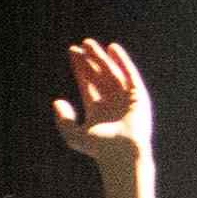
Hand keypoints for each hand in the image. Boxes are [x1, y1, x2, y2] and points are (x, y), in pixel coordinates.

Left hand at [50, 37, 153, 167]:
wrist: (122, 153)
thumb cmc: (98, 149)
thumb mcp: (74, 135)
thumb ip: (63, 119)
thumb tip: (57, 101)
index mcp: (97, 110)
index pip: (88, 83)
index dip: (80, 68)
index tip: (73, 53)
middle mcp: (112, 103)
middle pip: (99, 75)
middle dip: (90, 60)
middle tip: (81, 44)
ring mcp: (126, 99)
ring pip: (112, 73)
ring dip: (102, 58)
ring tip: (90, 43)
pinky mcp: (139, 97)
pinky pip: (130, 75)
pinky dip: (123, 62)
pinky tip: (113, 49)